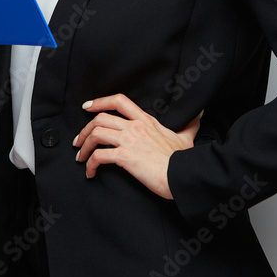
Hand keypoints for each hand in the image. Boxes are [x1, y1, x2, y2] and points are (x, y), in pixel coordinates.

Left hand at [73, 94, 202, 198]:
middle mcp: (135, 126)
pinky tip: (91, 172)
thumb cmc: (183, 160)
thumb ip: (189, 126)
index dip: (100, 101)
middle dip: (85, 129)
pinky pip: (99, 156)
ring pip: (96, 133)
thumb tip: (198, 117)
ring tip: (81, 157)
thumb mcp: (186, 138)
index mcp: (146, 120)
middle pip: (100, 118)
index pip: (119, 101)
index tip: (87, 106)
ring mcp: (129, 140)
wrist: (183, 176)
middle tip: (79, 141)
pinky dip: (90, 164)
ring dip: (84, 145)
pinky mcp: (126, 156)